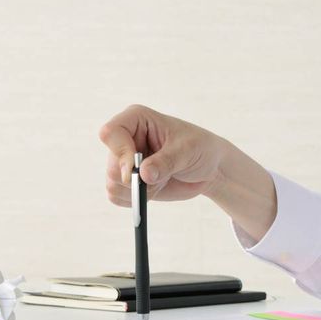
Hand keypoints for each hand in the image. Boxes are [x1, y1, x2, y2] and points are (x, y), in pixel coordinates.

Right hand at [99, 104, 276, 240]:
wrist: (210, 168)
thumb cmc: (201, 149)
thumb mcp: (187, 151)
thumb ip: (165, 162)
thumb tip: (143, 175)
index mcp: (136, 119)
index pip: (110, 133)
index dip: (120, 153)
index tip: (137, 170)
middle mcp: (125, 138)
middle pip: (112, 165)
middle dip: (135, 179)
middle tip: (160, 178)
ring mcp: (124, 161)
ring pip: (113, 183)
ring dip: (139, 190)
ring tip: (162, 179)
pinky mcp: (127, 181)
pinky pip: (117, 197)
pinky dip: (136, 200)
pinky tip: (155, 189)